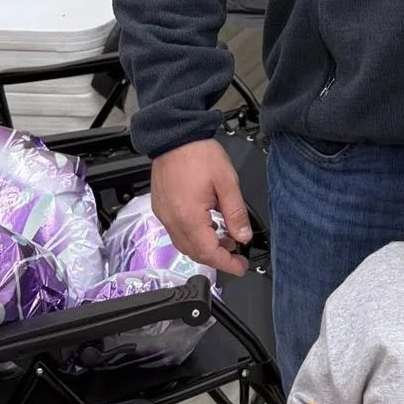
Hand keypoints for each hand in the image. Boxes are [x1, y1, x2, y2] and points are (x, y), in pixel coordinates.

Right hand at [149, 138, 252, 277]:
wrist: (175, 136)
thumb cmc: (198, 154)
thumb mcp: (227, 182)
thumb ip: (236, 213)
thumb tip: (243, 236)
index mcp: (189, 217)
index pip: (208, 253)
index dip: (226, 263)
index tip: (240, 267)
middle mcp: (172, 220)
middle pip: (195, 253)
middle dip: (217, 258)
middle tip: (236, 255)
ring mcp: (164, 216)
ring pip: (184, 245)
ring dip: (205, 248)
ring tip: (226, 239)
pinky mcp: (161, 209)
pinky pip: (177, 232)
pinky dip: (194, 237)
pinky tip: (208, 227)